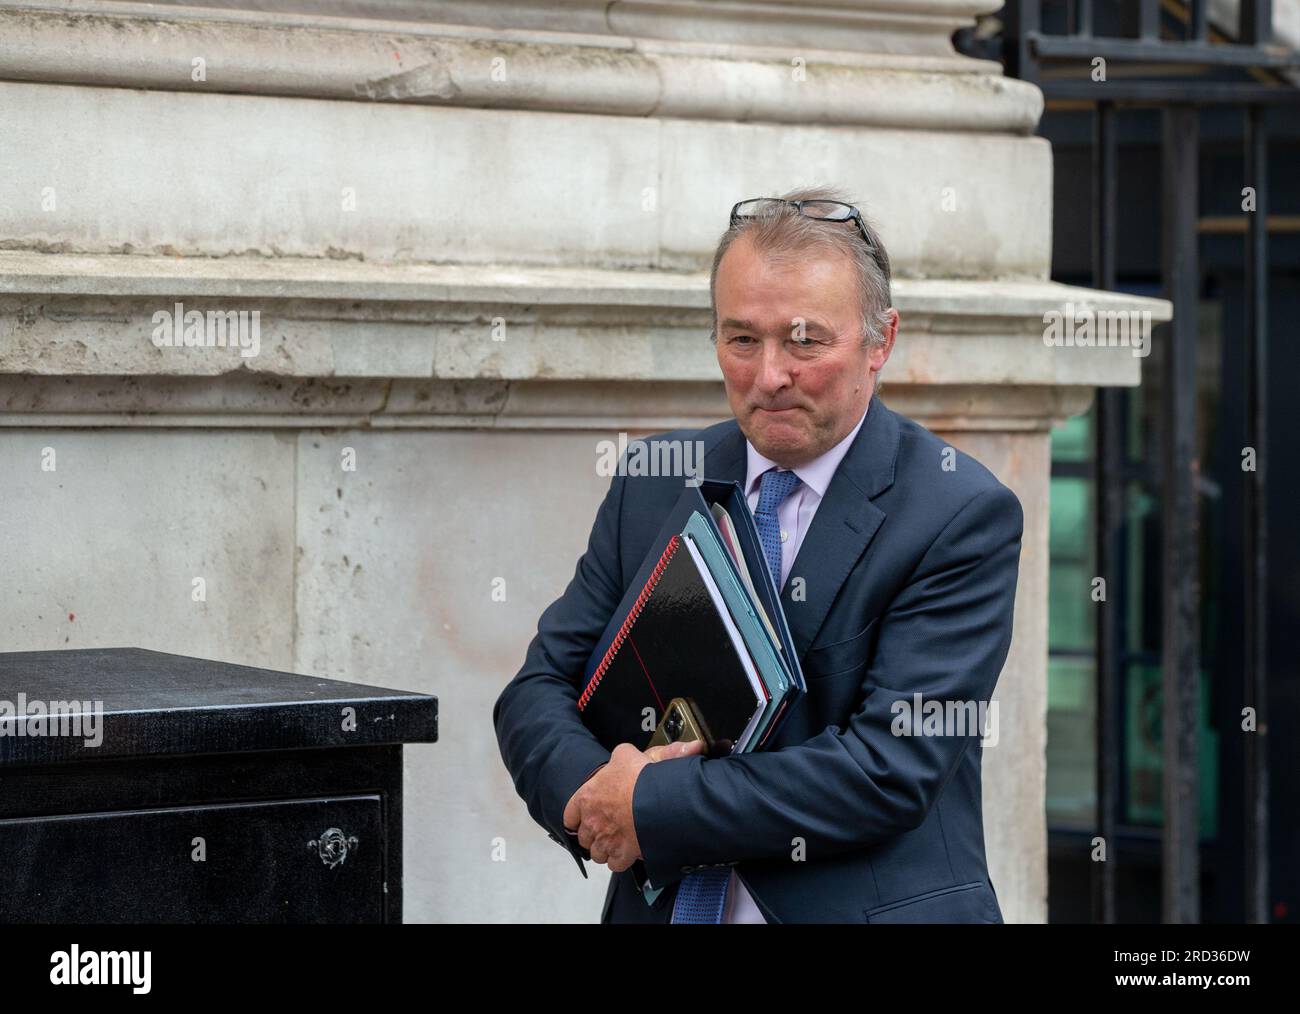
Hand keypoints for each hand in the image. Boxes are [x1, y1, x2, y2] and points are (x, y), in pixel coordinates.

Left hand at [563, 739, 704, 871]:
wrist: (657, 800)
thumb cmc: (638, 777)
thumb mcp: (625, 755)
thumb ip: (618, 756)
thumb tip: (621, 755)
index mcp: (586, 798)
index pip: (570, 815)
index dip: (576, 818)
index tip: (581, 820)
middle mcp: (591, 822)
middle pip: (584, 837)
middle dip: (593, 835)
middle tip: (605, 830)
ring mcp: (605, 841)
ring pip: (597, 853)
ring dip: (604, 849)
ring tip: (615, 843)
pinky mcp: (621, 854)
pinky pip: (614, 864)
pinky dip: (619, 861)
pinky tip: (626, 854)